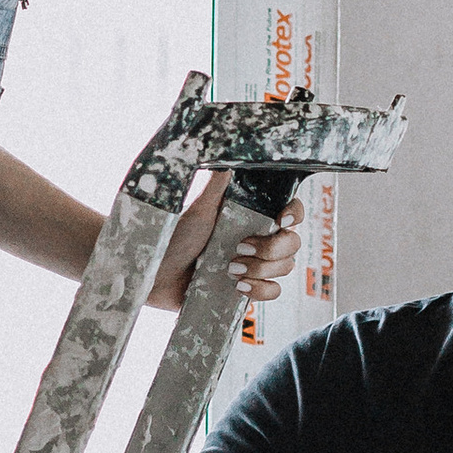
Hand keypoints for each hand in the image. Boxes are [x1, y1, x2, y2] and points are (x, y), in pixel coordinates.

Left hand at [150, 171, 302, 313]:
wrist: (157, 275)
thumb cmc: (173, 238)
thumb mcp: (197, 210)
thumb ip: (217, 186)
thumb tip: (229, 160)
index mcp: (249, 216)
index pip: (290, 212)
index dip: (295, 215)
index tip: (281, 220)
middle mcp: (256, 239)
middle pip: (293, 243)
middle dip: (272, 249)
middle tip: (240, 248)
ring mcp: (254, 266)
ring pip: (285, 268)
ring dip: (262, 269)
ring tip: (231, 269)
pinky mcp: (247, 289)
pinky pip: (273, 292)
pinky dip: (260, 290)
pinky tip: (238, 286)